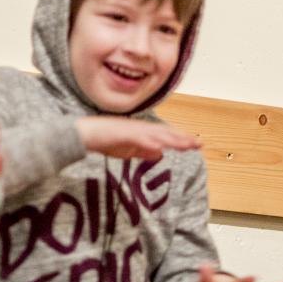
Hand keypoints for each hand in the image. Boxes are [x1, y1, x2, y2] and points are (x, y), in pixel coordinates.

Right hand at [78, 116, 200, 160]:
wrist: (84, 133)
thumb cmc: (104, 140)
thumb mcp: (128, 150)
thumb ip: (143, 151)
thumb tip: (160, 153)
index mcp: (143, 131)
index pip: (166, 135)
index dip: (181, 139)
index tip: (196, 144)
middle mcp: (140, 127)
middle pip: (165, 133)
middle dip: (182, 138)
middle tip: (199, 143)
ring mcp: (131, 129)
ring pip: (155, 134)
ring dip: (170, 139)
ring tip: (185, 144)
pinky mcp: (121, 133)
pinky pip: (137, 138)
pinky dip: (149, 142)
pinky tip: (159, 147)